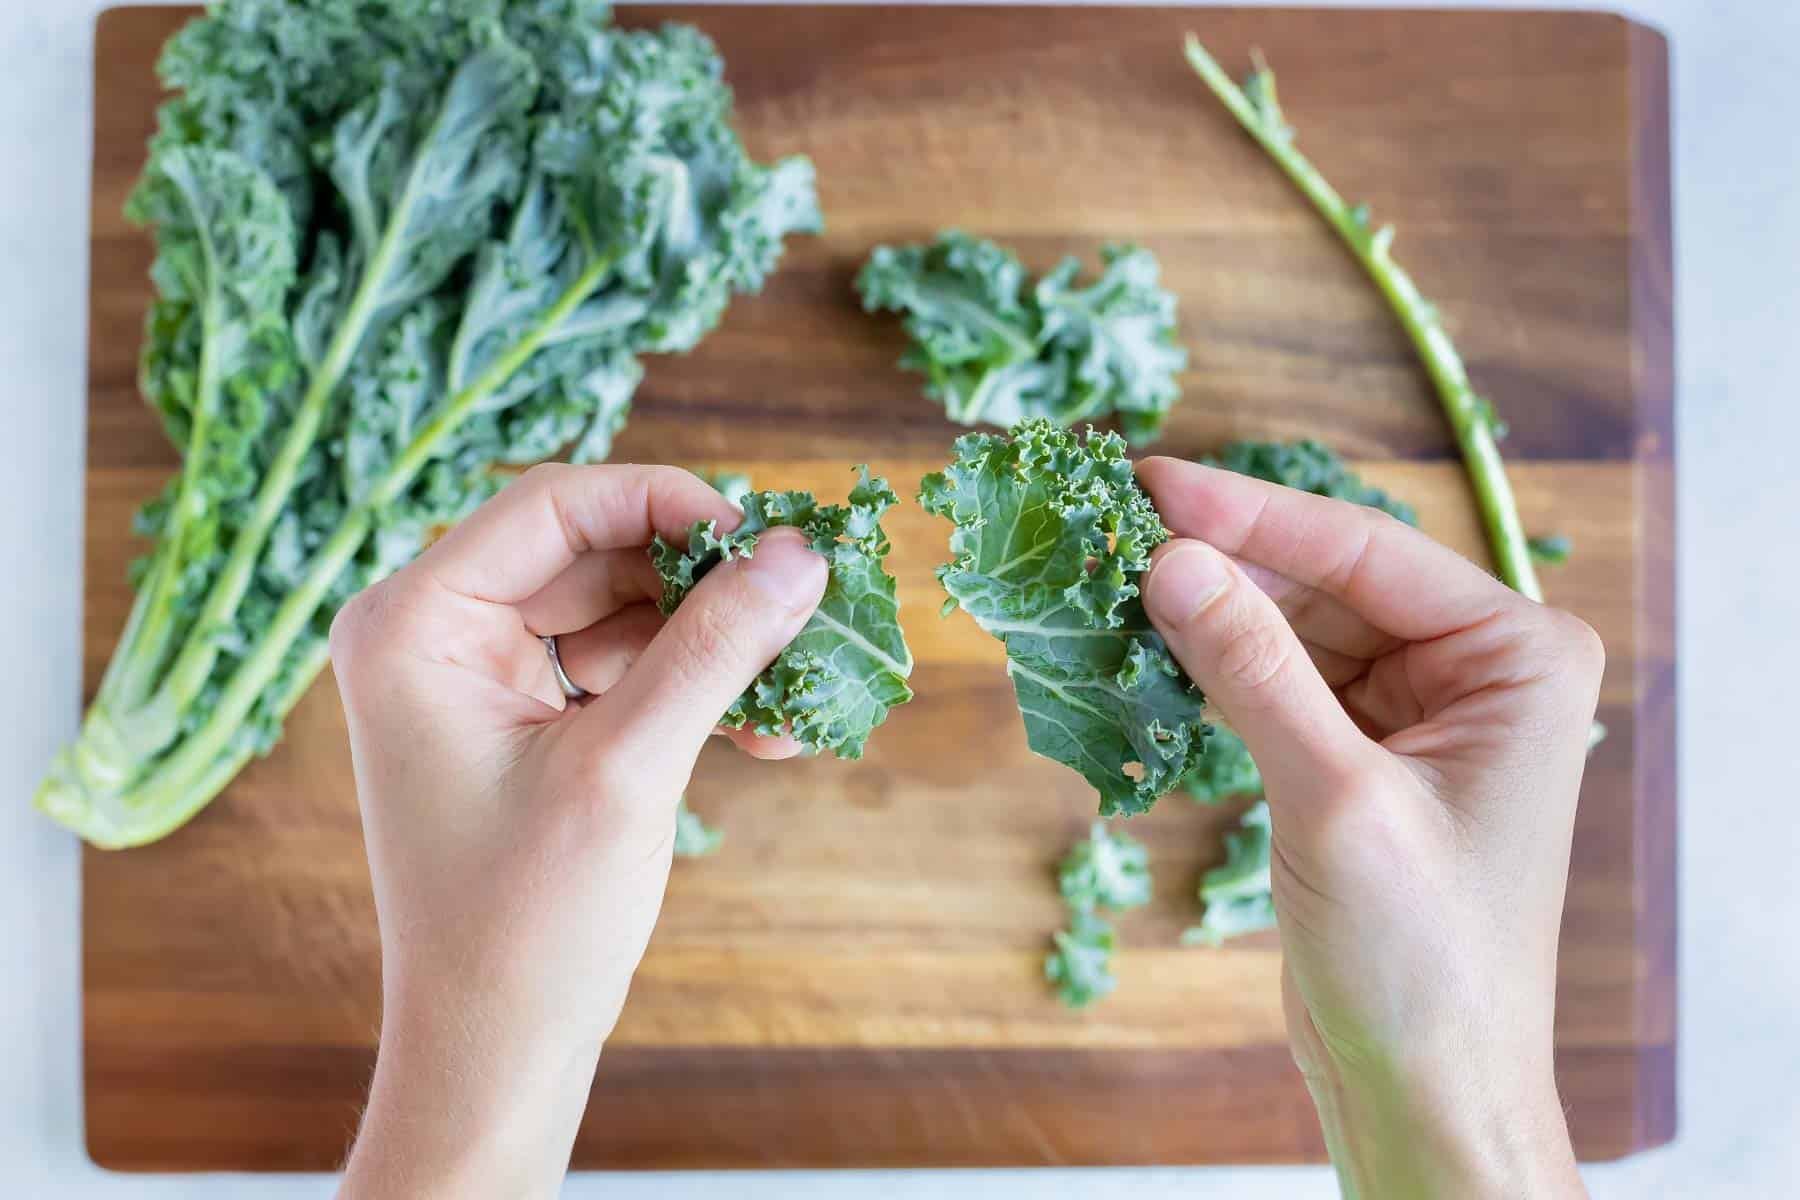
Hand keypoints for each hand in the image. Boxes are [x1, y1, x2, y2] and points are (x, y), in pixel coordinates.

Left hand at [332, 463, 825, 1198]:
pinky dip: (689, 688)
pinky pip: (620, 667)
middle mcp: (432, 632)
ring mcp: (476, 677)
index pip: (553, 505)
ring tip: (795, 687)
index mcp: (412, 623)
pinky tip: (766, 728)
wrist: (494, 1048)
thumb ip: (713, 650)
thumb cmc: (526, 922)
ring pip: (620, 609)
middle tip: (799, 607)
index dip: (667, 503)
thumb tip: (801, 555)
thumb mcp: (626, 769)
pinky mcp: (522, 718)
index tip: (766, 536)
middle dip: (702, 585)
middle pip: (594, 553)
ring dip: (710, 643)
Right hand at [1137, 457, 1599, 1199]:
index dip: (1250, 514)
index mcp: (1515, 657)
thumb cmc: (1419, 956)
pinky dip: (1216, 670)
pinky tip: (1150, 648)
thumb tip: (1169, 560)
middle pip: (1327, 581)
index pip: (1366, 552)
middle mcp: (1477, 670)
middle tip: (1113, 527)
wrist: (1426, 1086)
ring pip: (1295, 628)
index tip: (1150, 479)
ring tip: (1112, 582)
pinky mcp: (1362, 757)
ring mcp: (1418, 713)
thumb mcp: (1334, 798)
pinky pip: (1280, 683)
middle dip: (1223, 562)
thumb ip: (1253, 669)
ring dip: (1210, 614)